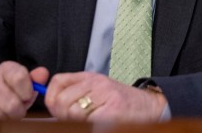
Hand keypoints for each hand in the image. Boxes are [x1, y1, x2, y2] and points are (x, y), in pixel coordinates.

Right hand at [0, 62, 47, 117]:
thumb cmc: (8, 90)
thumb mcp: (24, 82)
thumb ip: (36, 79)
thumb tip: (43, 74)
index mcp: (7, 68)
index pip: (20, 77)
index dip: (27, 91)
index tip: (27, 96)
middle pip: (12, 103)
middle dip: (19, 109)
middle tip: (18, 107)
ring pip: (2, 114)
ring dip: (9, 116)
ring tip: (7, 110)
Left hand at [44, 72, 166, 121]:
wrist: (150, 106)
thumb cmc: (123, 102)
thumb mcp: (99, 90)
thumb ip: (76, 93)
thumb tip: (52, 104)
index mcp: (91, 77)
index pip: (58, 82)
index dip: (51, 98)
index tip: (56, 108)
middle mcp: (97, 83)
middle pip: (61, 100)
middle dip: (63, 115)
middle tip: (75, 120)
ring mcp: (105, 96)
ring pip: (72, 112)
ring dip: (76, 122)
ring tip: (88, 121)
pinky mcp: (111, 111)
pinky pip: (86, 122)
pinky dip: (88, 125)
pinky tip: (97, 123)